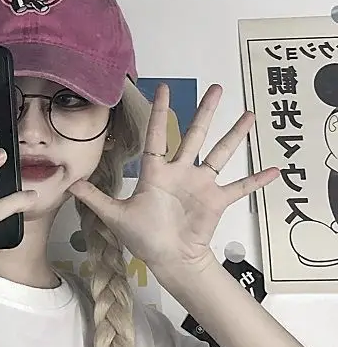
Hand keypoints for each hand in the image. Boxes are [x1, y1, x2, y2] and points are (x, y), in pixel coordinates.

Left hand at [67, 83, 279, 278]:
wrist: (167, 258)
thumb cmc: (143, 237)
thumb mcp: (116, 216)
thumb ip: (96, 198)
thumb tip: (71, 185)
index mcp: (156, 174)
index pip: (158, 137)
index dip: (161, 114)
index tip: (164, 89)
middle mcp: (181, 173)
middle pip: (194, 136)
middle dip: (205, 113)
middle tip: (217, 87)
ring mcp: (201, 185)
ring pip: (220, 153)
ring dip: (235, 135)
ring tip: (250, 114)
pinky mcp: (217, 200)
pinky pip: (240, 187)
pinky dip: (256, 180)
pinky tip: (274, 169)